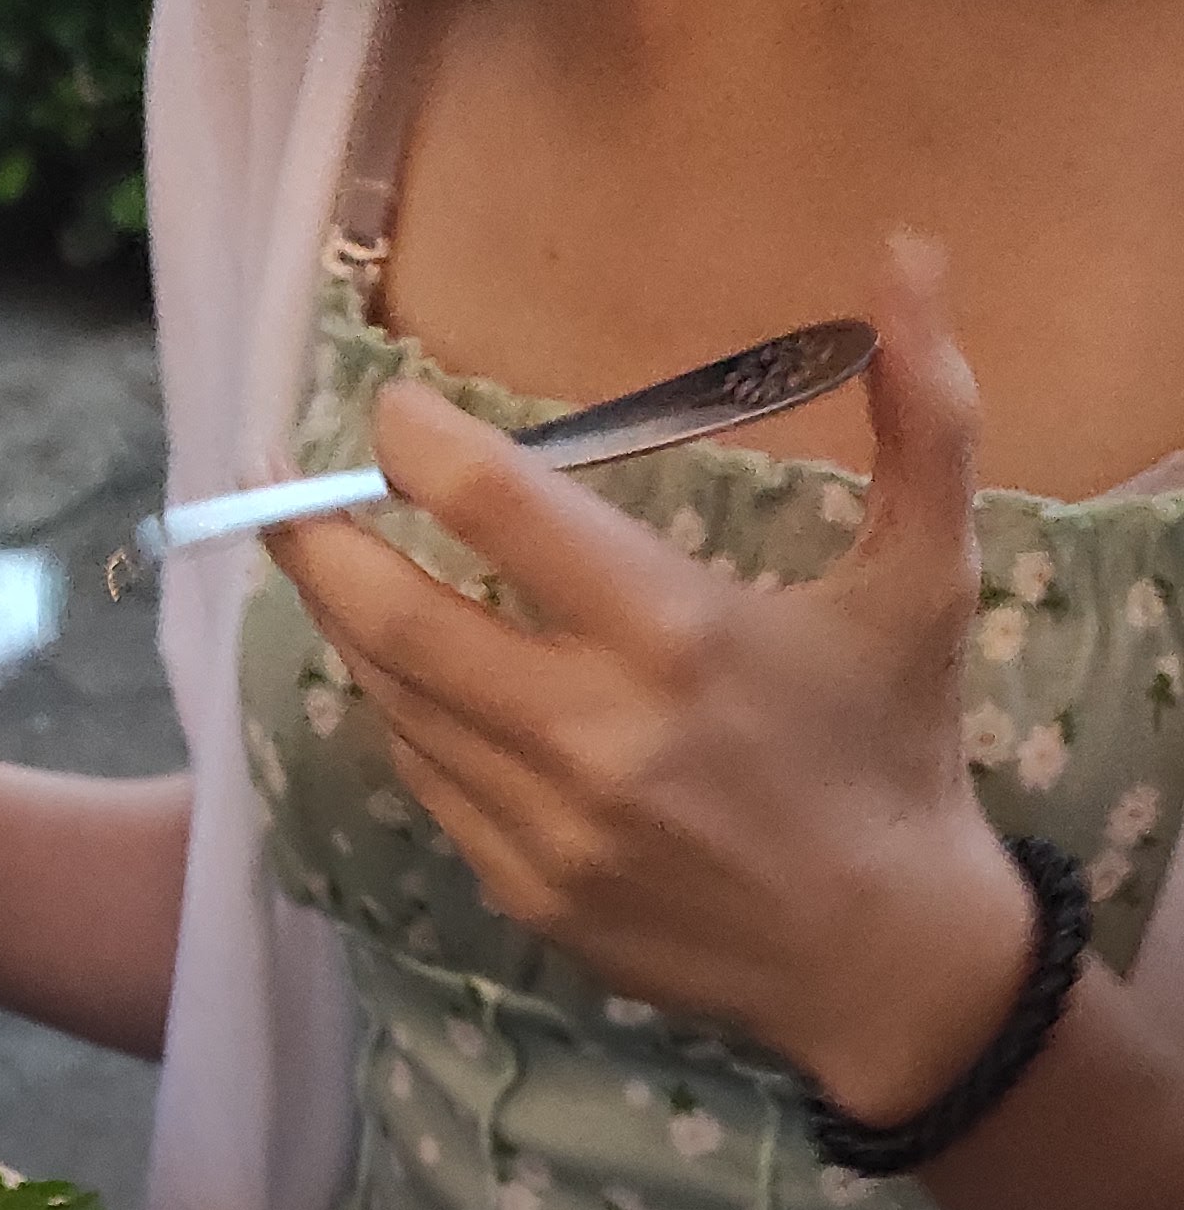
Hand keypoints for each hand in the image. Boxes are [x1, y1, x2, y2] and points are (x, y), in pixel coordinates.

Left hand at [273, 238, 1032, 1124]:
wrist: (883, 959)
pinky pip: (430, 784)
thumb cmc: (897, 750)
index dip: (417, 444)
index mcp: (674, 635)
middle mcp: (591, 734)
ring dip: (355, 629)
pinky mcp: (529, 892)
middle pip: (396, 617)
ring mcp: (547, 826)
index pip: (496, 509)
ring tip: (333, 568)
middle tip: (278, 490)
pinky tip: (411, 676)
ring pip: (399, 704)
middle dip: (318, 541)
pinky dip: (406, 718)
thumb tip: (906, 249)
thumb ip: (924, 409)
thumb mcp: (930, 574)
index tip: (392, 413)